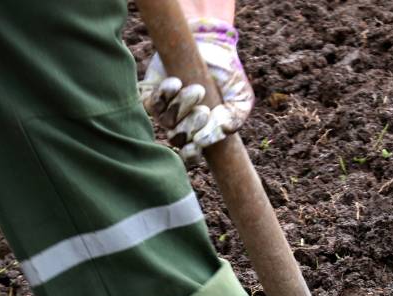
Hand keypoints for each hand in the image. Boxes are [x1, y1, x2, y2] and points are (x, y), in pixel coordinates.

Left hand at [139, 18, 254, 162]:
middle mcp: (180, 124)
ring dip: (180, 106)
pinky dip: (164, 93)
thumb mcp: (241, 98)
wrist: (212, 43)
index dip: (191, 155)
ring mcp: (165, 108)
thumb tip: (218, 134)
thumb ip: (235, 119)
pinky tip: (176, 82)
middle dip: (191, 126)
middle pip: (177, 138)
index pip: (190, 156)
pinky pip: (151, 101)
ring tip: (196, 90)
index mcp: (201, 133)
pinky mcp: (152, 91)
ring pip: (164, 120)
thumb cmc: (228, 75)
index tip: (197, 143)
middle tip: (204, 111)